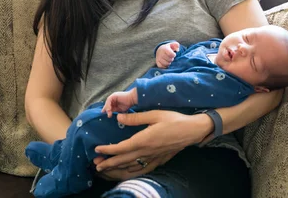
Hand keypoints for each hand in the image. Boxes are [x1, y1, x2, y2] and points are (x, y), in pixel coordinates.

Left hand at [93, 110, 212, 172]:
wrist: (192, 130)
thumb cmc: (174, 119)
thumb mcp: (154, 114)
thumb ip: (135, 118)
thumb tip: (118, 118)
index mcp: (143, 140)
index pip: (121, 148)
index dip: (107, 150)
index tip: (96, 149)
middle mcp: (146, 152)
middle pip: (123, 161)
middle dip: (108, 164)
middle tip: (96, 164)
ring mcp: (153, 158)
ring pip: (131, 168)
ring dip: (117, 170)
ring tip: (106, 170)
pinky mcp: (159, 161)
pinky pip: (142, 170)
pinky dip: (131, 173)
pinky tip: (126, 172)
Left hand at [102, 89, 136, 116]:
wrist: (132, 99)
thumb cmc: (128, 104)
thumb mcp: (120, 109)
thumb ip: (114, 111)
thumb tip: (109, 115)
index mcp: (114, 102)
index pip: (109, 107)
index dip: (108, 111)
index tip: (108, 115)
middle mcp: (113, 99)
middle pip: (107, 105)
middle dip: (107, 110)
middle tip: (109, 115)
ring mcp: (113, 96)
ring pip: (107, 103)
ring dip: (108, 109)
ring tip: (109, 113)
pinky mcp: (113, 95)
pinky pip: (108, 100)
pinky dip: (108, 105)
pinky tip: (110, 109)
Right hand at [156, 42, 179, 67]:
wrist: (160, 50)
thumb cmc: (169, 48)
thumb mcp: (173, 44)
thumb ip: (176, 45)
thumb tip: (177, 50)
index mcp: (165, 48)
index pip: (171, 54)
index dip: (174, 55)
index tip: (173, 54)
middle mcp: (160, 53)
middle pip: (169, 60)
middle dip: (172, 59)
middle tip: (171, 57)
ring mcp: (158, 58)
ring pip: (166, 64)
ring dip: (169, 63)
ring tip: (169, 60)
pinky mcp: (157, 62)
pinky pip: (162, 66)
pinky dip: (165, 66)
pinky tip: (166, 63)